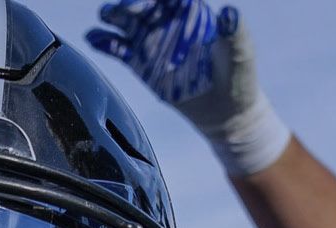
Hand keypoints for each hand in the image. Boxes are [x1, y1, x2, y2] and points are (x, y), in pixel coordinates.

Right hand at [87, 2, 290, 174]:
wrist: (225, 108)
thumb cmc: (238, 75)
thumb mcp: (241, 51)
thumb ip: (235, 32)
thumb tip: (230, 13)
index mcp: (191, 11)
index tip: (151, 0)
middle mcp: (167, 21)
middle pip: (145, 5)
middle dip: (132, 2)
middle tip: (124, 7)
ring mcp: (152, 41)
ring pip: (128, 22)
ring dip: (114, 15)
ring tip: (105, 14)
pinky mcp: (140, 63)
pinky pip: (118, 48)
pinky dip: (105, 42)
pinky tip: (94, 37)